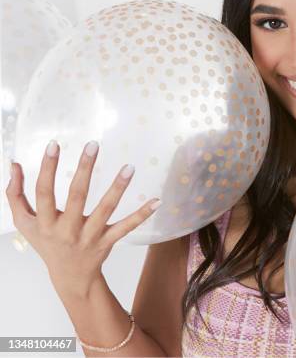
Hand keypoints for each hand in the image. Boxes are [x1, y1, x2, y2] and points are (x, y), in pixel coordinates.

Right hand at [5, 139, 160, 297]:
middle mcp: (67, 230)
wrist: (69, 276)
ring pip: (105, 210)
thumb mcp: (25, 222)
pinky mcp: (107, 242)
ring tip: (129, 167)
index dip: (47, 168)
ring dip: (118, 188)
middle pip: (76, 196)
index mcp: (45, 223)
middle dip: (84, 169)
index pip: (44, 192)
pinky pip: (126, 227)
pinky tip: (156, 201)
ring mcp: (89, 236)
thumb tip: (13, 164)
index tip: (54, 144)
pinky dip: (142, 215)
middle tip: (93, 144)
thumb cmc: (46, 242)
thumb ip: (15, 194)